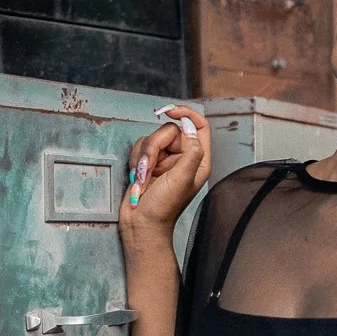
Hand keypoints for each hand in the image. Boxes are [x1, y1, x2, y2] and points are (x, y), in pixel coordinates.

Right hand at [118, 104, 210, 238]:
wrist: (141, 224)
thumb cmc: (164, 207)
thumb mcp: (182, 178)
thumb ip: (191, 151)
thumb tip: (189, 126)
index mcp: (198, 161)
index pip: (200, 126)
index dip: (187, 115)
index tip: (170, 111)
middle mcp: (184, 158)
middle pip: (170, 130)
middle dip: (155, 146)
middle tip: (151, 169)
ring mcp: (166, 160)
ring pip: (152, 138)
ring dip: (144, 156)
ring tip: (144, 178)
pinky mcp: (149, 163)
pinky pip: (141, 147)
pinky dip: (136, 160)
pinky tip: (138, 177)